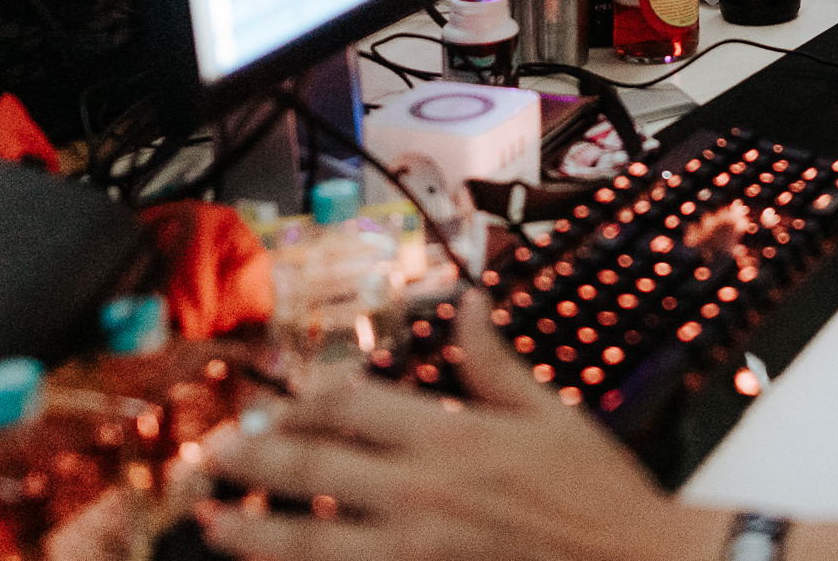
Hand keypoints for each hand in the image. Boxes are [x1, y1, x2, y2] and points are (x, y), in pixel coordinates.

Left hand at [196, 291, 721, 560]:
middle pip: (310, 469)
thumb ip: (494, 362)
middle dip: (249, 459)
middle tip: (208, 454)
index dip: (304, 398)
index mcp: (453, 436)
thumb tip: (469, 303)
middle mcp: (422, 491)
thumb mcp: (550, 413)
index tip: (280, 402)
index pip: (350, 404)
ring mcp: (416, 549)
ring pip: (306, 542)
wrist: (629, 560)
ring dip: (250, 531)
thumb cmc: (594, 490)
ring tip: (209, 521)